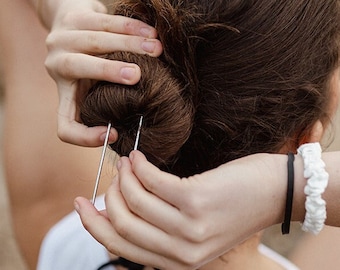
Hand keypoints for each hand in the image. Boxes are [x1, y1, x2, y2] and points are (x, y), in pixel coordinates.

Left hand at [44, 0, 162, 145]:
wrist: (73, 25)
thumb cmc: (91, 67)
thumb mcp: (95, 88)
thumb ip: (111, 100)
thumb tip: (141, 116)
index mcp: (65, 94)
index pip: (65, 125)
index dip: (85, 137)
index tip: (113, 133)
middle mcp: (56, 66)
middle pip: (77, 67)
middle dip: (108, 72)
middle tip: (136, 75)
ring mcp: (62, 38)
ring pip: (95, 40)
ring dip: (128, 44)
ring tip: (156, 49)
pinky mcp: (75, 17)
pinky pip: (104, 21)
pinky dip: (130, 27)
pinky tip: (151, 33)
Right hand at [75, 151, 285, 268]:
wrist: (274, 192)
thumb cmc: (233, 205)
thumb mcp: (196, 229)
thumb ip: (162, 227)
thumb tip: (123, 209)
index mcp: (178, 262)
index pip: (122, 248)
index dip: (95, 227)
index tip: (82, 205)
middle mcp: (182, 251)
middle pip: (122, 225)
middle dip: (106, 198)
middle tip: (111, 178)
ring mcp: (189, 227)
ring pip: (133, 201)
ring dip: (123, 178)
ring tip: (128, 164)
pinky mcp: (196, 200)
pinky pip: (151, 181)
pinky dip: (139, 166)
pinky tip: (139, 156)